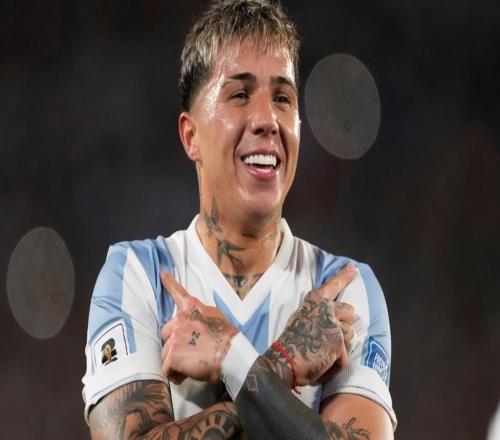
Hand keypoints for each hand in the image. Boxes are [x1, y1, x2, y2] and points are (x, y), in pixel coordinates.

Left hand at [160, 272, 237, 383]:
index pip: (178, 292)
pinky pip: (166, 368)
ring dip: (175, 362)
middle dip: (174, 345)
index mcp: (192, 308)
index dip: (169, 283)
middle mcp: (180, 319)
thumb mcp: (217, 317)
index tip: (163, 274)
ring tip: (192, 366)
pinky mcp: (172, 354)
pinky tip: (187, 374)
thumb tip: (194, 321)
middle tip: (191, 354)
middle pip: (166, 333)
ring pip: (165, 353)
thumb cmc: (228, 340)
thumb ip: (200, 316)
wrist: (232, 355)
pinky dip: (175, 374)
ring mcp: (174, 336)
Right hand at [266, 263, 357, 385]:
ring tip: (322, 353)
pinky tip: (322, 364)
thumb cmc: (290, 343)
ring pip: (350, 335)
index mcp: (314, 301)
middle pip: (350, 311)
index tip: (353, 268)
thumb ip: (317, 314)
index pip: (332, 285)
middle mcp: (325, 308)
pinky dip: (336, 364)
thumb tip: (334, 319)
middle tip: (333, 335)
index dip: (344, 276)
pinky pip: (345, 356)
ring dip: (340, 347)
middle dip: (345, 324)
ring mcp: (333, 325)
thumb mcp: (301, 319)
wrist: (283, 361)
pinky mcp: (338, 342)